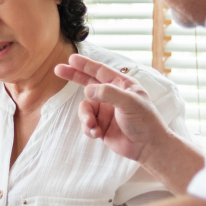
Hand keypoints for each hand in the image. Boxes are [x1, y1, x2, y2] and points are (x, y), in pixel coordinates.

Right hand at [55, 54, 169, 161]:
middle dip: (73, 77)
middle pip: (88, 83)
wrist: (148, 147)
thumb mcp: (129, 102)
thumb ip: (108, 93)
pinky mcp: (101, 126)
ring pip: (85, 108)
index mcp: (121, 85)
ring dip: (85, 117)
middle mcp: (112, 96)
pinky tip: (97, 134)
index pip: (100, 71)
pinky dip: (88, 128)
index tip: (71, 59)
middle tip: (58, 69)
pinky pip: (86, 124)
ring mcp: (105, 111)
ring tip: (92, 125)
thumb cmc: (145, 121)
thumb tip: (87, 90)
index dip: (85, 65)